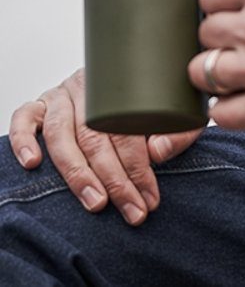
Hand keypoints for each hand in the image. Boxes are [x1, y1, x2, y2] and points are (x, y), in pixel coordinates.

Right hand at [7, 68, 202, 224]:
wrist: (125, 80)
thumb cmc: (148, 107)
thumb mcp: (175, 113)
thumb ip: (177, 132)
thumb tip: (159, 153)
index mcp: (123, 84)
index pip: (128, 128)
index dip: (139, 167)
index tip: (150, 198)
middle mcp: (89, 86)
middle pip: (96, 136)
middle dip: (115, 179)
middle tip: (130, 209)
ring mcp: (61, 95)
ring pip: (62, 133)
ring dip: (78, 173)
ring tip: (95, 202)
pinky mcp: (38, 104)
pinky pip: (24, 116)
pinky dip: (24, 139)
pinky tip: (33, 163)